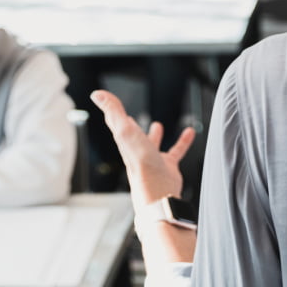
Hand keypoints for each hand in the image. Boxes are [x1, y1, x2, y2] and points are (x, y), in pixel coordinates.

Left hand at [90, 90, 194, 204]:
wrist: (158, 192)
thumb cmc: (141, 164)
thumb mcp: (125, 131)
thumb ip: (113, 111)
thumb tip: (97, 95)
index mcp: (124, 141)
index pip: (115, 122)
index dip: (111, 111)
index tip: (106, 100)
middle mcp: (136, 151)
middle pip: (131, 134)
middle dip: (128, 124)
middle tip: (127, 117)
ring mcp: (152, 159)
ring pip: (152, 144)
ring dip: (153, 135)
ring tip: (157, 125)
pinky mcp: (167, 166)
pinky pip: (176, 150)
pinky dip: (183, 141)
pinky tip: (189, 133)